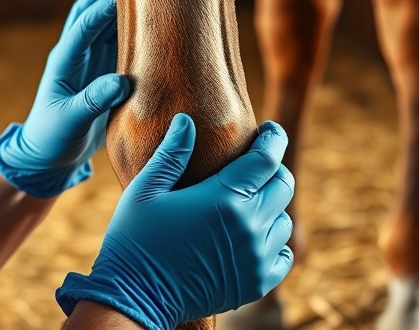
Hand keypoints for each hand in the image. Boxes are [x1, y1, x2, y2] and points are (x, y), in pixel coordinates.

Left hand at [0, 0, 129, 197]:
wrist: (49, 156)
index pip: (82, 26)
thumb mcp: (69, 122)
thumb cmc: (53, 139)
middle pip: (90, 11)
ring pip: (105, 22)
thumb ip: (92, 102)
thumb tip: (121, 83)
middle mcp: (76, 54)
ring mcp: (89, 61)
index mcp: (63, 61)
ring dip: (121, 3)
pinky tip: (152, 19)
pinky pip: (118, 42)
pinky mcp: (103, 71)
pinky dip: (131, 27)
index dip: (102, 9)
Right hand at [56, 114, 294, 329]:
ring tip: (248, 202)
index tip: (269, 129)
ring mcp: (255, 258)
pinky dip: (274, 240)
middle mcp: (248, 227)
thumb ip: (172, 153)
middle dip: (273, 168)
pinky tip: (253, 235)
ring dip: (272, 206)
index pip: (267, 159)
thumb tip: (187, 120)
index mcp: (223, 199)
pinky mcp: (256, 283)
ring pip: (283, 219)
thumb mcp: (144, 190)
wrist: (135, 298)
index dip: (273, 138)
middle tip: (256, 165)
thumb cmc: (134, 239)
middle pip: (283, 185)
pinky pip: (283, 254)